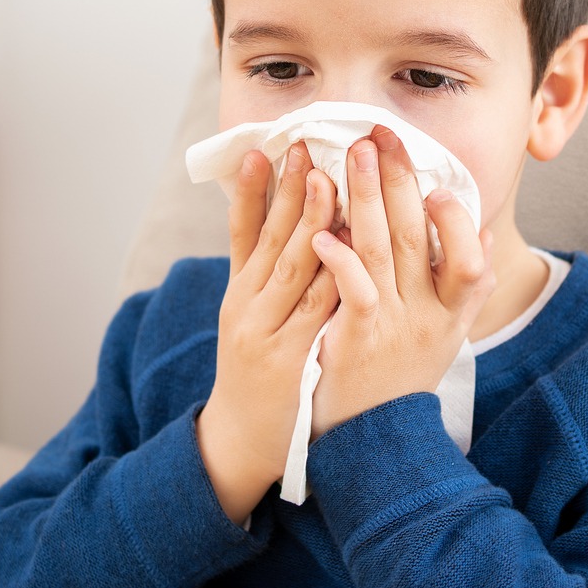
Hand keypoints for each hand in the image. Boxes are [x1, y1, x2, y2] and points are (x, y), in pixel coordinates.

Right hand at [196, 142, 339, 521]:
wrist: (240, 440)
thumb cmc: (254, 371)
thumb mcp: (249, 314)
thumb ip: (263, 268)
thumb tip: (282, 215)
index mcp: (239, 292)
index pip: (245, 230)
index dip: (257, 188)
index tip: (270, 148)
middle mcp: (246, 307)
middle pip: (268, 239)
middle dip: (288, 190)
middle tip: (306, 148)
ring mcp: (267, 333)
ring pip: (292, 268)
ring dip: (310, 223)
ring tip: (327, 182)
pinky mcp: (291, 359)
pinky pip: (317, 311)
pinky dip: (332, 276)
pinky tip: (348, 249)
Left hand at [308, 126, 493, 435]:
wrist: (371, 444)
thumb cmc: (400, 378)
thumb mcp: (444, 337)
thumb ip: (463, 288)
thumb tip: (482, 234)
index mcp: (452, 314)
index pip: (470, 261)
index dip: (457, 222)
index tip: (439, 186)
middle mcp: (427, 318)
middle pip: (417, 238)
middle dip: (399, 180)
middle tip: (381, 133)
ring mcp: (392, 329)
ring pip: (382, 251)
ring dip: (364, 198)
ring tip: (352, 155)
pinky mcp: (354, 343)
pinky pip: (353, 293)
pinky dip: (340, 260)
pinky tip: (323, 231)